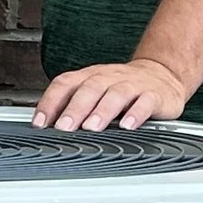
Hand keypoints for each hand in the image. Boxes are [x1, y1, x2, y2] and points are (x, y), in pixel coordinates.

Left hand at [33, 54, 189, 131]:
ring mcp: (133, 85)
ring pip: (116, 94)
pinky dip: (136, 113)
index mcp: (90, 76)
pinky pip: (145, 102)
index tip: (40, 123)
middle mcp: (109, 77)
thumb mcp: (96, 91)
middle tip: (64, 127)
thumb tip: (47, 127)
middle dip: (75, 108)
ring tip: (92, 127)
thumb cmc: (122, 88)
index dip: (50, 102)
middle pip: (90, 88)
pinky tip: (128, 126)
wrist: (162, 75)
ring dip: (102, 111)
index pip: (65, 84)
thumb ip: (74, 105)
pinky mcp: (154, 95)